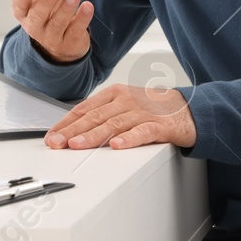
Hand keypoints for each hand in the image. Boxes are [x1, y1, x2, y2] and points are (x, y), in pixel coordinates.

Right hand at [0, 0, 93, 62]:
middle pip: (38, 15)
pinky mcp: (70, 41)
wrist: (59, 35)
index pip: (18, 6)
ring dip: (66, 8)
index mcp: (22, 12)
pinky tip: (87, 6)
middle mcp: (35, 25)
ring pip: (58, 23)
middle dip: (46, 2)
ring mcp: (53, 36)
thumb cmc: (41, 5)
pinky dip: (82, 18)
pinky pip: (76, 30)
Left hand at [45, 84, 196, 149]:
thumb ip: (102, 116)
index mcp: (114, 94)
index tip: (51, 135)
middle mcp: (126, 100)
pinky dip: (129, 139)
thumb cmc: (152, 109)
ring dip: (93, 136)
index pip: (84, 108)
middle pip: (95, 116)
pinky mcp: (160, 125)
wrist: (189, 108)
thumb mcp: (124, 106)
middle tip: (56, 143)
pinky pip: (142, 132)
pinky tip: (117, 145)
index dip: (65, 123)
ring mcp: (143, 112)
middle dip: (72, 131)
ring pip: (114, 124)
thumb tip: (73, 131)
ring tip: (77, 145)